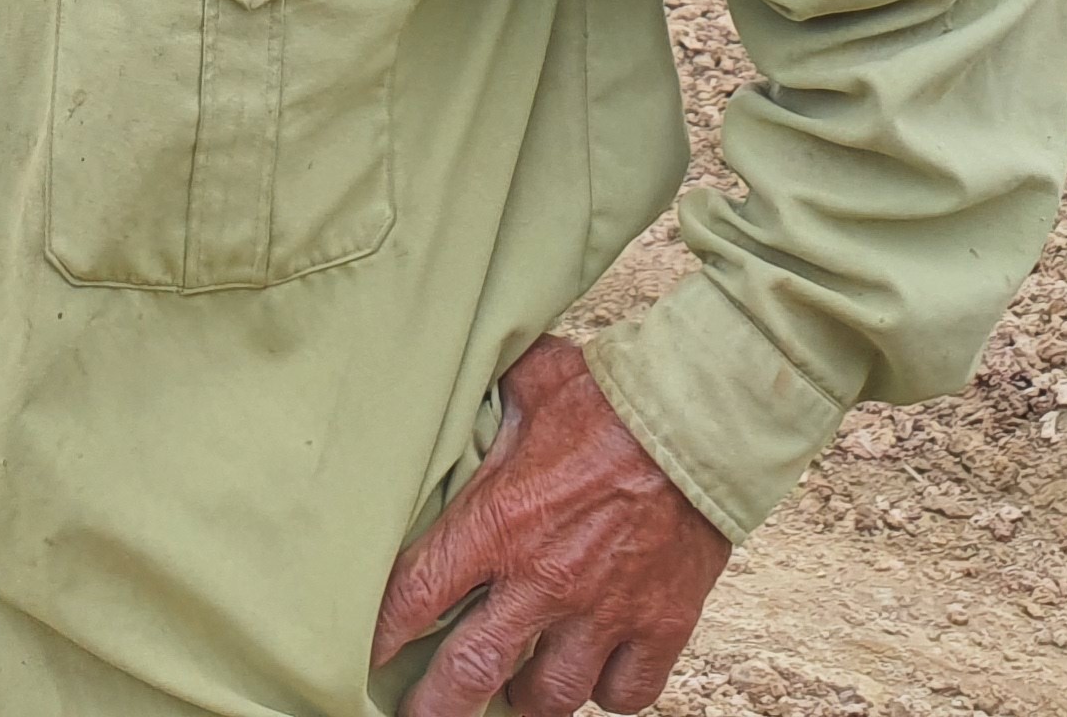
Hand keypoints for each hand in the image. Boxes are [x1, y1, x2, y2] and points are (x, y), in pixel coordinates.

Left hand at [371, 338, 730, 715]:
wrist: (702, 415)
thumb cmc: (611, 394)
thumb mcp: (529, 382)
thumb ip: (486, 402)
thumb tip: (451, 386)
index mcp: (501, 521)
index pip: (415, 595)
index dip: (381, 634)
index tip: (364, 655)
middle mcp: (545, 579)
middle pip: (470, 673)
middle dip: (436, 707)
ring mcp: (605, 610)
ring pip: (549, 698)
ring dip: (525, 700)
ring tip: (512, 691)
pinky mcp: (662, 625)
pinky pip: (625, 695)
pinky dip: (606, 692)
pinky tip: (594, 675)